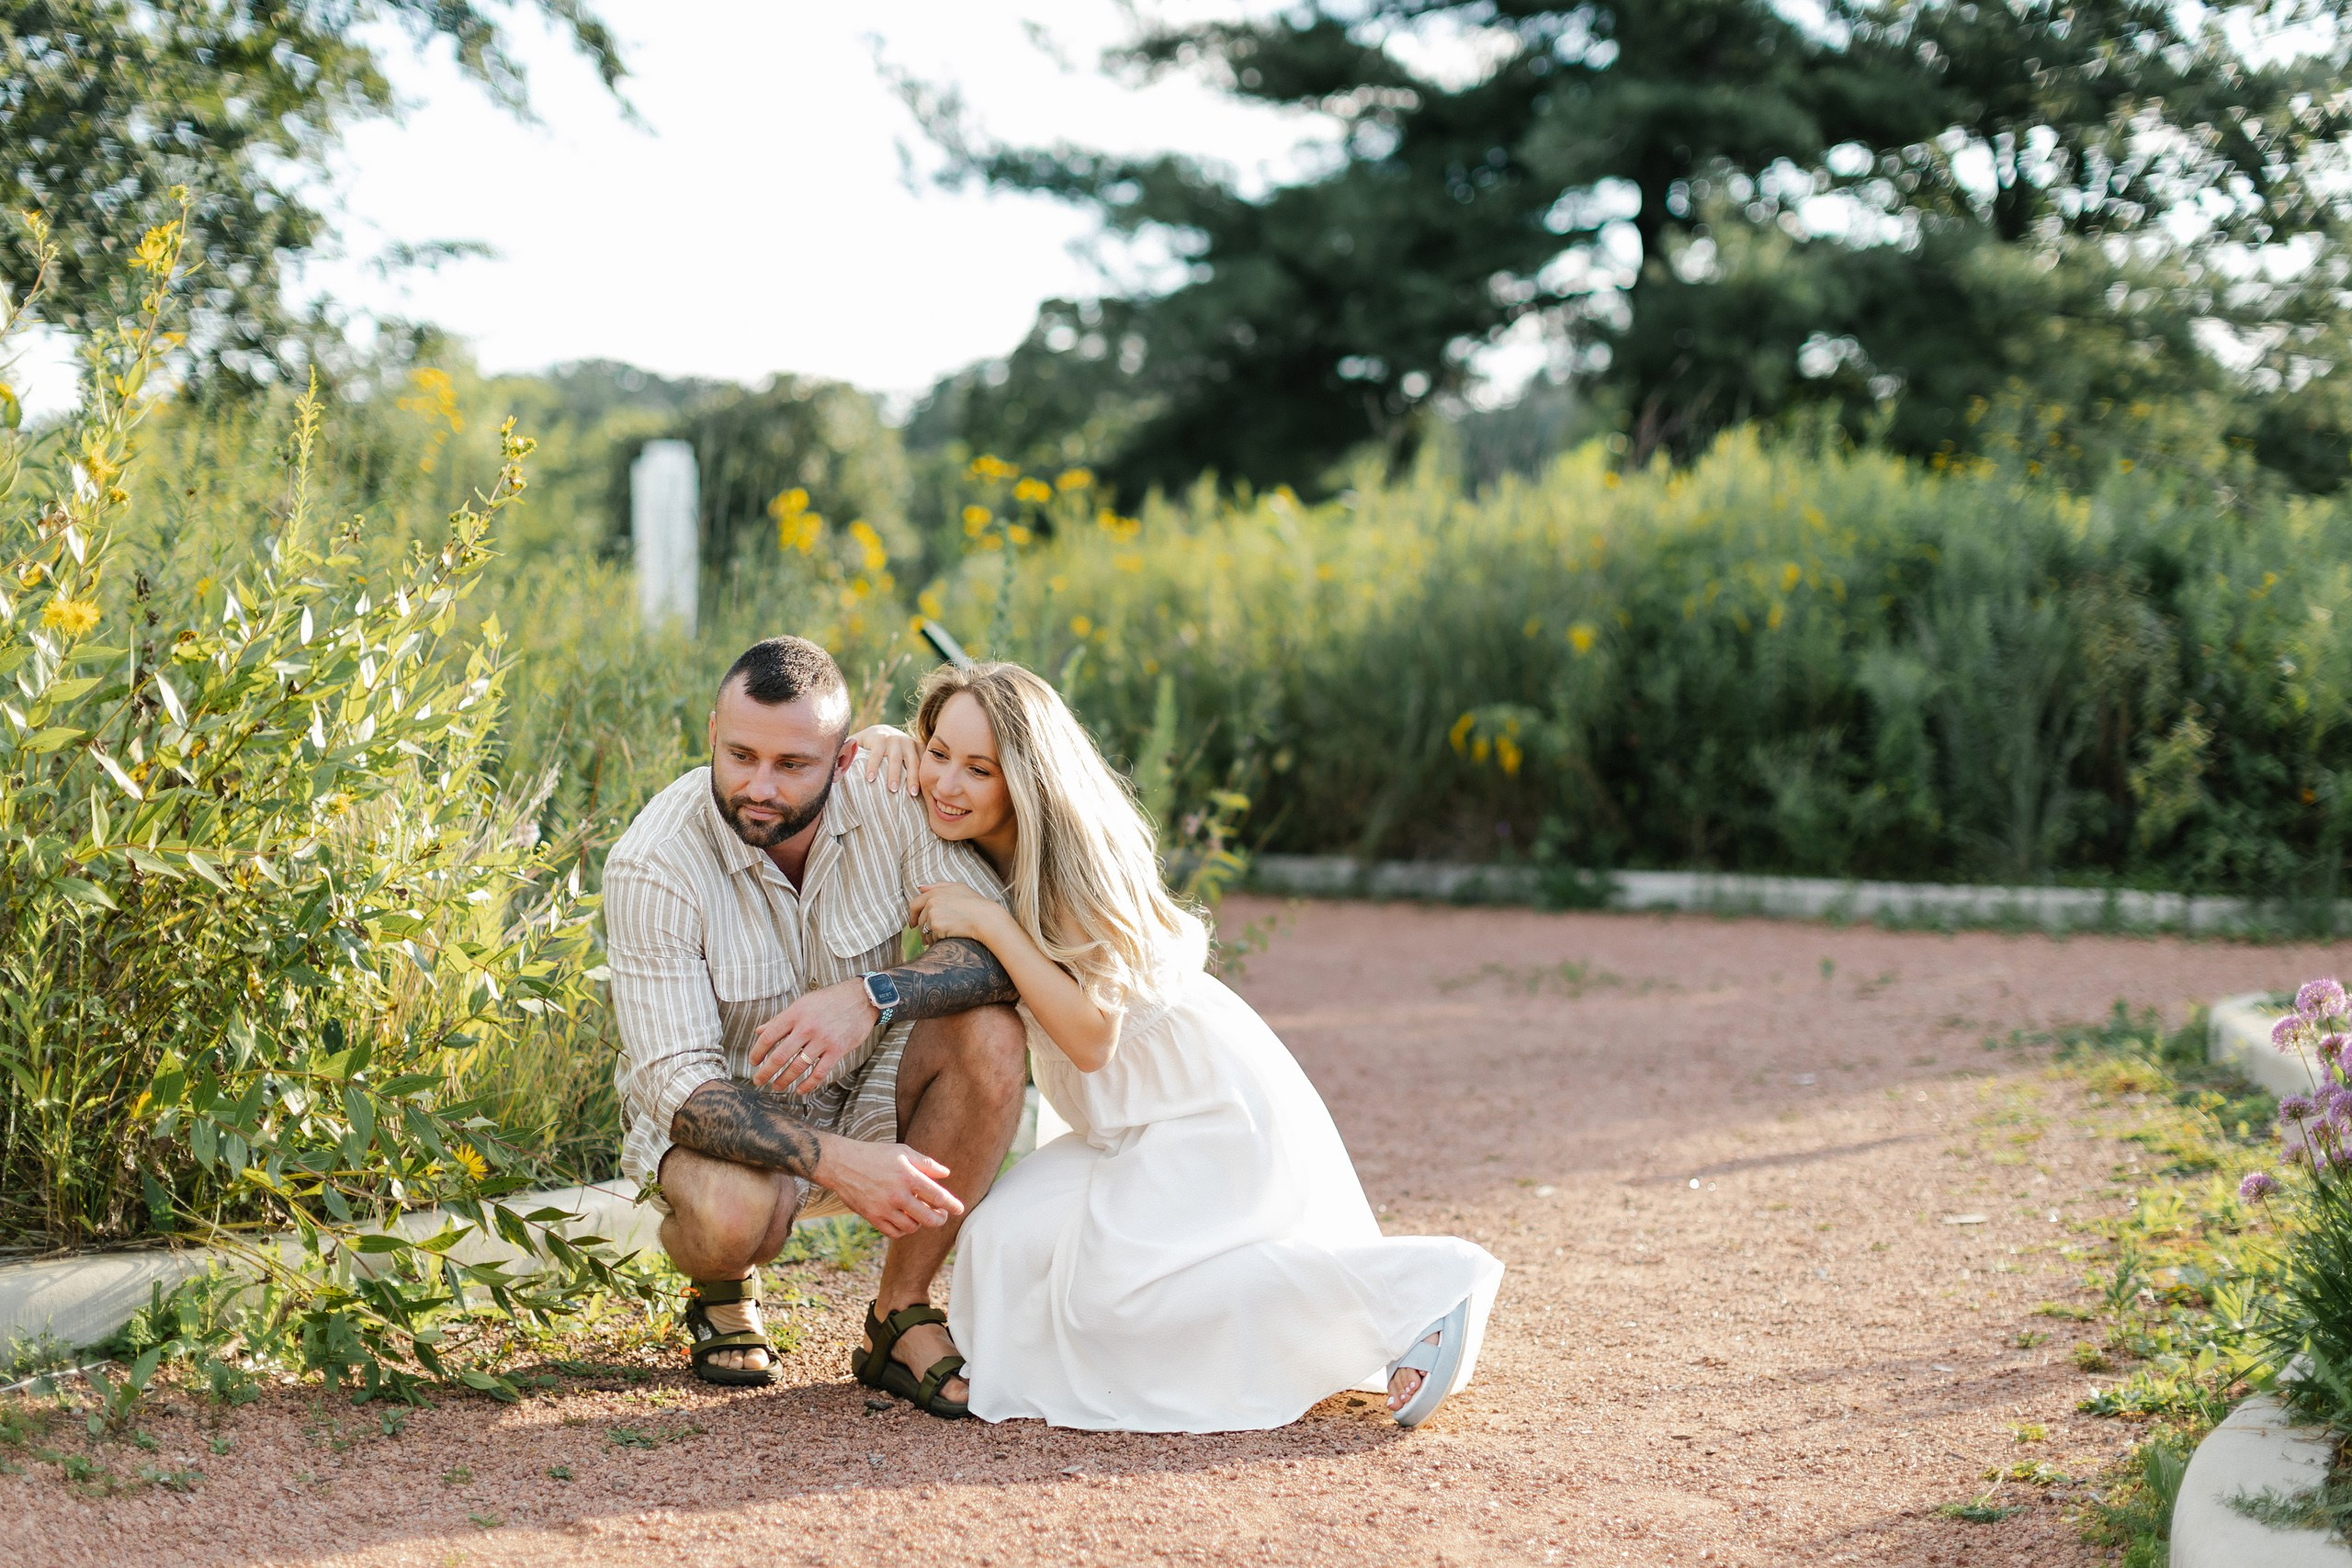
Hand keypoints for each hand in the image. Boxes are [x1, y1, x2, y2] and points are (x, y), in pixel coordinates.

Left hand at [750, 979, 881, 1093]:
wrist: (861, 998)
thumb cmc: (829, 1000)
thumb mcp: (802, 1004)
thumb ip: (780, 1019)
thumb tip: (759, 1031)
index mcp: (795, 1014)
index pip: (769, 1037)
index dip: (757, 1052)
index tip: (753, 1062)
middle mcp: (807, 1027)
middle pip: (780, 1056)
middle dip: (766, 1072)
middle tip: (758, 1081)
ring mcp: (823, 1039)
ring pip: (798, 1067)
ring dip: (784, 1080)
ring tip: (776, 1086)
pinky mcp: (838, 1049)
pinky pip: (819, 1072)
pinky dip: (808, 1084)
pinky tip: (800, 1090)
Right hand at [813, 1136, 963, 1237]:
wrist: (842, 1164)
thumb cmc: (875, 1155)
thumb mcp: (903, 1151)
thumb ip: (926, 1164)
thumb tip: (946, 1174)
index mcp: (908, 1177)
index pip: (937, 1196)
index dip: (952, 1205)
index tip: (959, 1209)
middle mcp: (897, 1195)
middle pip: (928, 1218)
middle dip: (939, 1219)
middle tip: (942, 1215)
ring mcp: (884, 1209)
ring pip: (912, 1227)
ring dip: (920, 1223)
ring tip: (919, 1213)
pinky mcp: (872, 1217)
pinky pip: (894, 1233)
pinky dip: (903, 1229)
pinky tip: (904, 1220)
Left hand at [849, 724, 918, 794]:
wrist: (886, 733)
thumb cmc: (866, 744)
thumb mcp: (855, 743)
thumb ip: (844, 752)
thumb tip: (831, 765)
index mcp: (879, 737)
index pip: (876, 752)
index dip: (872, 765)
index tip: (869, 780)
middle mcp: (896, 739)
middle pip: (895, 758)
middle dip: (894, 774)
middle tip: (892, 791)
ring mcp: (910, 743)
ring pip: (914, 761)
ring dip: (913, 778)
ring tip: (912, 794)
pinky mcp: (920, 748)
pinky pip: (925, 762)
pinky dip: (925, 775)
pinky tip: (925, 789)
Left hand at [909, 882, 1001, 945]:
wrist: (985, 918)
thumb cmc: (975, 902)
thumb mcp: (958, 887)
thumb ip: (937, 886)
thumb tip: (920, 888)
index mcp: (934, 893)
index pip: (914, 904)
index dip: (912, 915)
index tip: (913, 924)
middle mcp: (930, 903)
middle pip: (918, 920)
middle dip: (922, 928)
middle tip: (926, 936)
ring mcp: (933, 915)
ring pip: (924, 930)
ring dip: (929, 937)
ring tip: (940, 938)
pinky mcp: (937, 928)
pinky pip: (932, 938)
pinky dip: (937, 941)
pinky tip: (946, 940)